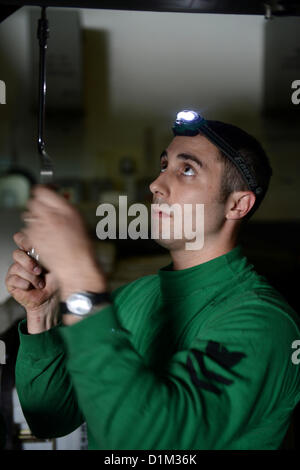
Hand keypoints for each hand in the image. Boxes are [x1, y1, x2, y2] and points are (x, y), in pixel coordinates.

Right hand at [5, 231, 59, 332]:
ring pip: (17, 268)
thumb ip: (49, 255)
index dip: (23, 240)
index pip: (21, 239)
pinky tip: (31, 287)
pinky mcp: (11, 282)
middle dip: (29, 263)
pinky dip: (26, 284)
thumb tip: (49, 246)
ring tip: (39, 283)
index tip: (30, 245)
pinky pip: (14, 279)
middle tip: (39, 271)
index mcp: (32, 253)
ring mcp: (15, 271)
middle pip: (17, 254)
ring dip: (32, 278)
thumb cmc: (54, 283)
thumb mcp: (55, 265)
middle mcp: (22, 261)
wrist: (50, 300)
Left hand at [22, 185, 106, 300]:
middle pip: (33, 201)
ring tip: (47, 227)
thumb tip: (58, 196)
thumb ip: (65, 206)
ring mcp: (40, 228)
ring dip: (36, 218)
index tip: (48, 192)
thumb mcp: (78, 220)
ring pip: (29, 215)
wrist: (76, 266)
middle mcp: (50, 217)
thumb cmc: (81, 247)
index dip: (44, 190)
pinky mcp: (32, 239)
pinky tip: (45, 237)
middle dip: (39, 204)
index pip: (43, 190)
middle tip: (46, 210)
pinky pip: (28, 229)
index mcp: (64, 209)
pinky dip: (34, 231)